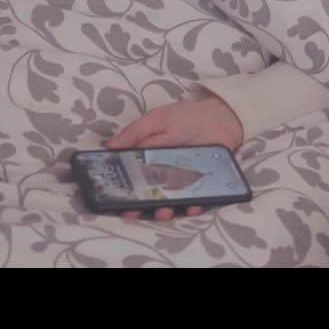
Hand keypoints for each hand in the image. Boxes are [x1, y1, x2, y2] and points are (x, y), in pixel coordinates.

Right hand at [103, 93, 242, 221]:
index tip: (114, 200)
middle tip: (134, 212)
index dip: (122, 191)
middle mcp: (162, 176)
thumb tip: (108, 147)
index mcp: (147, 161)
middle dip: (139, 207)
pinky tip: (191, 206)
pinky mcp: (201, 186)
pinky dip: (193, 206)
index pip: (131, 180)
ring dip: (164, 211)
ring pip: (169, 203)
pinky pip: (195, 201)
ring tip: (162, 211)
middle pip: (147, 196)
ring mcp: (182, 183)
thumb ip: (135, 134)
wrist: (220, 117)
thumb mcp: (156, 120)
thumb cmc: (185, 117)